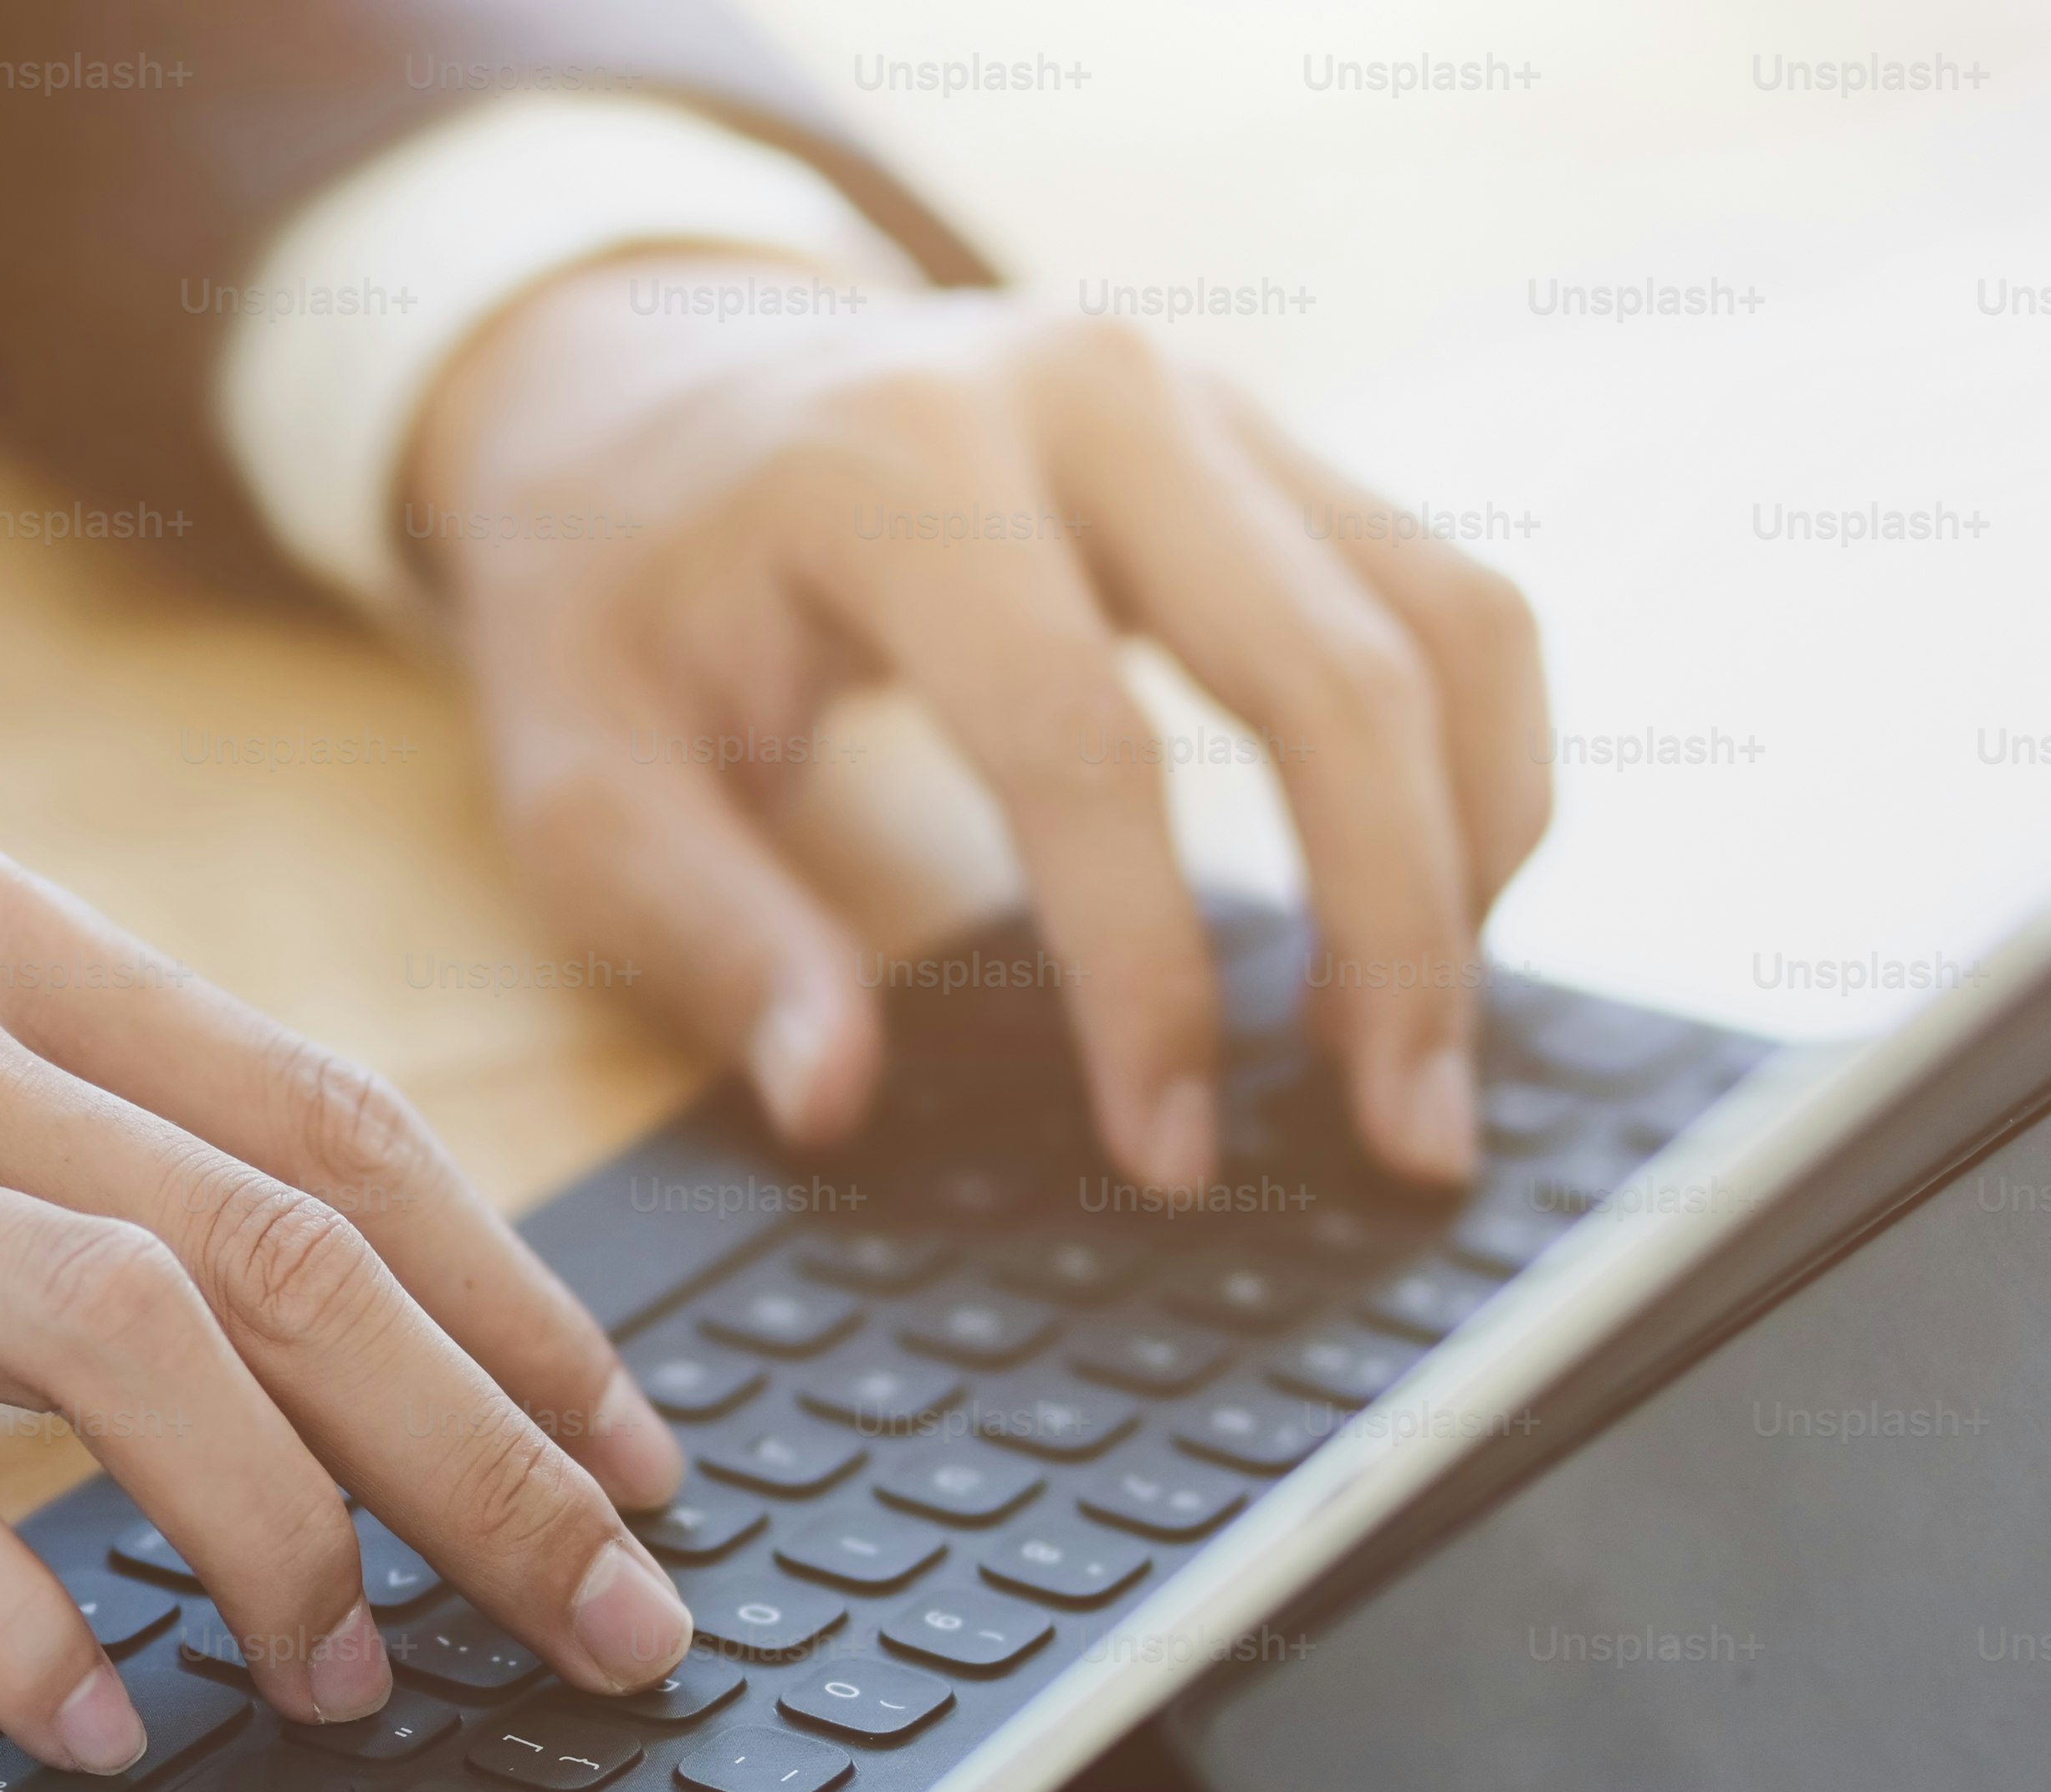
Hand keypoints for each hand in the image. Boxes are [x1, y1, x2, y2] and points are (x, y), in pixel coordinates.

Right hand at [0, 814, 697, 1773]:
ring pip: (135, 1334)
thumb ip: (4, 1098)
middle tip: (617, 1619)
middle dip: (497, 1451)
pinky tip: (102, 1724)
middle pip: (287, 1235)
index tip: (637, 1456)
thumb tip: (249, 1284)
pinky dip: (24, 1620)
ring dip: (296, 1534)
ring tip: (360, 1683)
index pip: (329, 1122)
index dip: (520, 1306)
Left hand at [406, 254, 1554, 1198]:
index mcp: (896, 461)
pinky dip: (1473, 768)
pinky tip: (1431, 918)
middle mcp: (1084, 392)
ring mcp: (1204, 396)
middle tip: (1412, 1138)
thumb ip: (705, 933)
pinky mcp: (1269, 437)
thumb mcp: (577, 769)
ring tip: (1428, 1057)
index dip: (1145, 970)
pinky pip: (1445, 597)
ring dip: (1471, 854)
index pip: (1082, 743)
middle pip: (1327, 673)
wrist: (639, 381)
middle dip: (1393, 930)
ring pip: (1440, 622)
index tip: (1169, 1151)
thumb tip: (832, 1097)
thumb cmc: (612, 592)